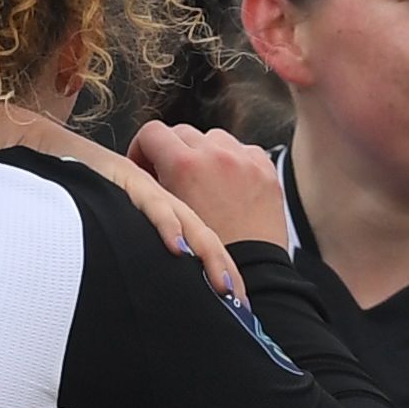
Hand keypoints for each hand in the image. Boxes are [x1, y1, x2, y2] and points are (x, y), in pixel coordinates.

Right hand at [37, 123, 245, 299]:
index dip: (220, 267)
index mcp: (161, 209)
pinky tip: (177, 248)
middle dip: (224, 267)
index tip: (234, 302)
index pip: (200, 239)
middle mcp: (159, 195)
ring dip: (208, 253)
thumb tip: (153, 297)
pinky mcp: (123, 177)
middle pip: (202, 231)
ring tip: (222, 285)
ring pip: (187, 218)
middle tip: (238, 302)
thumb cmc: (73, 199)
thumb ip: (138, 252)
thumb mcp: (115, 232)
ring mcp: (144, 184)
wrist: (44, 155)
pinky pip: (151, 202)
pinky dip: (166, 225)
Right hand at [135, 121, 290, 251]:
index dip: (143, 150)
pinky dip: (234, 163)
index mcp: (184, 164)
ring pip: (214, 139)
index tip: (145, 169)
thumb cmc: (203, 257)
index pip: (152, 133)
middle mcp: (215, 154)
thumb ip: (151, 187)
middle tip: (173, 180)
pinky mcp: (266, 170)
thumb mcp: (163, 216)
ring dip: (206, 155)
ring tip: (203, 185)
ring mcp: (244, 160)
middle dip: (174, 153)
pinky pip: (244, 151)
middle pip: (183, 133)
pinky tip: (228, 189)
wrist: (255, 274)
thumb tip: (143, 172)